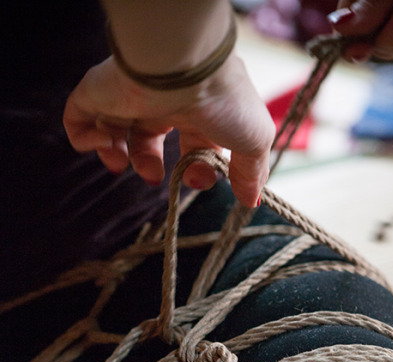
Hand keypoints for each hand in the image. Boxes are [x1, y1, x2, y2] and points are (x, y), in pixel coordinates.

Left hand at [63, 52, 274, 207]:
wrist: (183, 68)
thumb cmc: (223, 102)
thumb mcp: (253, 141)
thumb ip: (251, 172)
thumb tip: (251, 201)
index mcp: (196, 108)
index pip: (191, 141)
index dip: (193, 168)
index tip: (196, 181)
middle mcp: (161, 100)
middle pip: (149, 138)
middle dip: (150, 167)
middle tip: (157, 180)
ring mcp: (127, 96)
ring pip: (113, 131)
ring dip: (118, 157)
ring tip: (124, 164)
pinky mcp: (96, 93)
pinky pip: (78, 119)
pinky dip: (85, 140)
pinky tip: (105, 145)